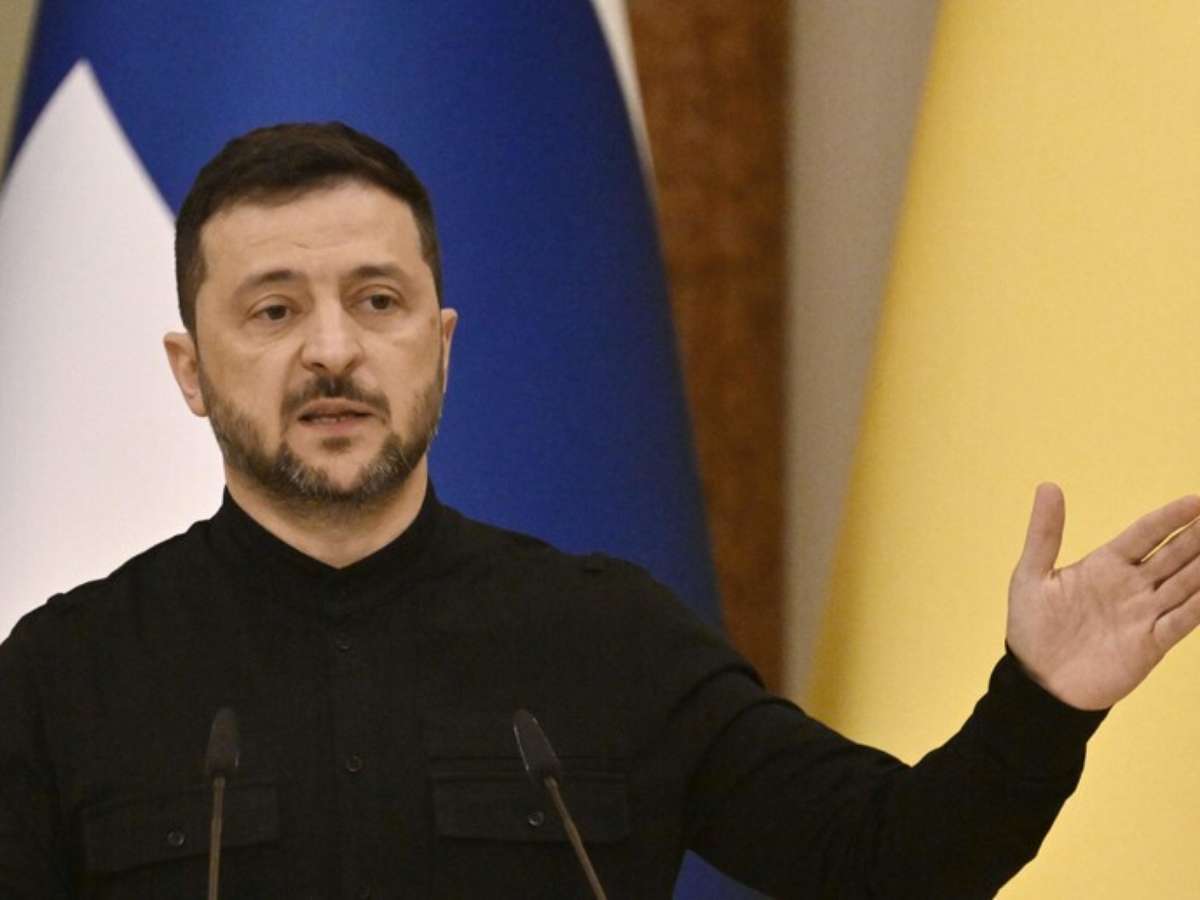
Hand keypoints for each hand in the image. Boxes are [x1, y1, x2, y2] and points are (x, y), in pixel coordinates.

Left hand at [1007, 483, 1199, 709]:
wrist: (1036, 679)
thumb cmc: (1032, 626)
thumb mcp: (1032, 574)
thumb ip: (1045, 533)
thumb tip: (1048, 485)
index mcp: (1106, 564)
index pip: (1145, 534)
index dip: (1170, 518)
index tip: (1196, 500)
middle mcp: (1131, 586)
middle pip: (1174, 555)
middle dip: (1198, 537)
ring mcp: (1144, 614)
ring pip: (1186, 584)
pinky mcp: (1150, 644)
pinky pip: (1181, 621)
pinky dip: (1198, 607)